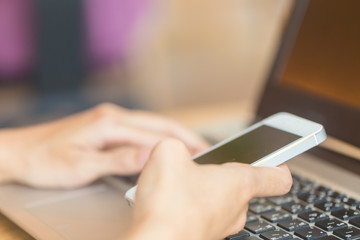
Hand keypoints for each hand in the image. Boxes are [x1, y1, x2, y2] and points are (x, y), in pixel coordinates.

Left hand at [0, 103, 208, 187]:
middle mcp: (112, 116)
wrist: (21, 152)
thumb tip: (150, 156)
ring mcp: (109, 118)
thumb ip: (119, 160)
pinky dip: (158, 135)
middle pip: (157, 123)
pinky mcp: (106, 124)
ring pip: (151, 123)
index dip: (179, 144)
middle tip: (206, 148)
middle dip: (183, 135)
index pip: (154, 133)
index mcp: (109, 123)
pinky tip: (165, 143)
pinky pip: (140, 127)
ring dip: (173, 134)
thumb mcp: (82, 166)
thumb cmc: (46, 160)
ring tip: (193, 146)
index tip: (200, 153)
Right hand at [125, 139, 291, 239]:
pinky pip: (204, 214)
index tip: (275, 155)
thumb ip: (177, 146)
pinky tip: (171, 200)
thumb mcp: (169, 154)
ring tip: (179, 181)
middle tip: (203, 164)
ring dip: (204, 189)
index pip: (277, 176)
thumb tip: (175, 152)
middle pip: (242, 186)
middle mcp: (236, 209)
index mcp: (239, 184)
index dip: (278, 162)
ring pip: (220, 200)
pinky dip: (191, 205)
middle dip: (222, 172)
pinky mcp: (203, 235)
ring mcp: (220, 226)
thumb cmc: (169, 205)